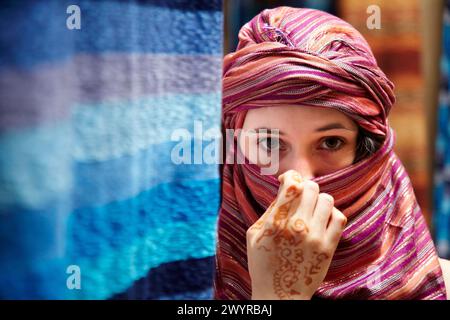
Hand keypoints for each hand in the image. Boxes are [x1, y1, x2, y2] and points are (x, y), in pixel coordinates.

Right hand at [246, 169, 346, 299]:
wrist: (279, 294)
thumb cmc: (262, 263)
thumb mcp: (254, 234)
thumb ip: (269, 210)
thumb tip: (285, 188)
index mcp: (276, 223)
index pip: (292, 185)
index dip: (291, 176)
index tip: (288, 180)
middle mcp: (298, 227)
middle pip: (311, 188)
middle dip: (304, 186)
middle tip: (299, 195)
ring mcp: (316, 237)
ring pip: (327, 199)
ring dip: (318, 199)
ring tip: (311, 208)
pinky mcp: (329, 247)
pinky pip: (339, 217)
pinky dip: (331, 213)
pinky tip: (322, 219)